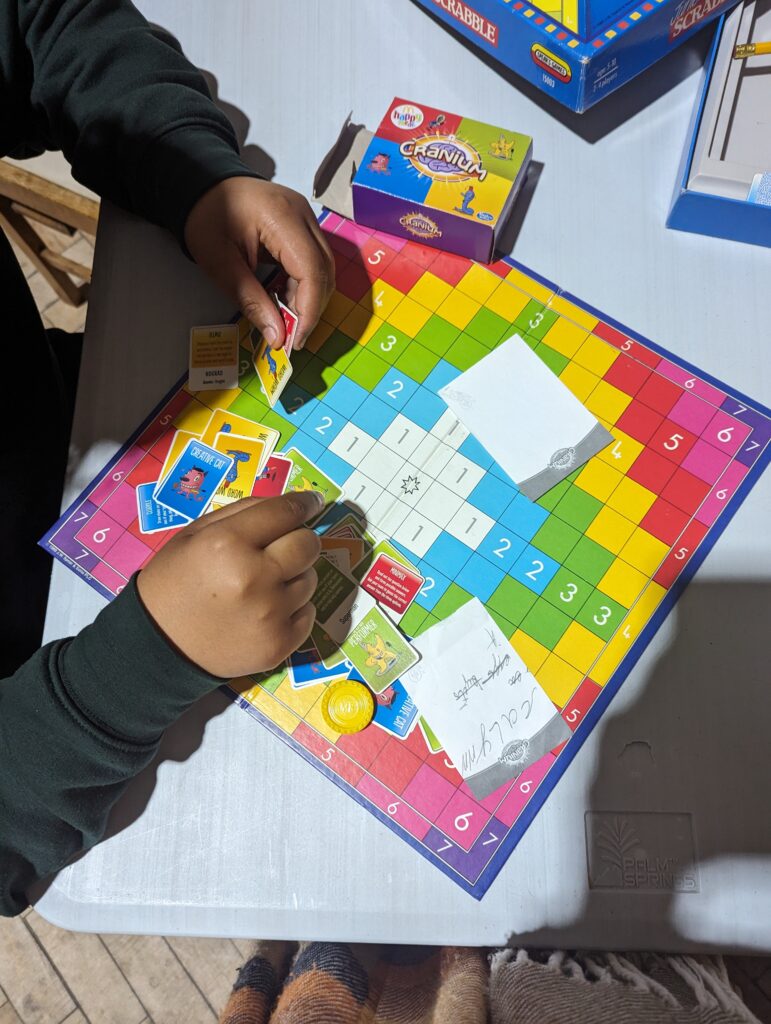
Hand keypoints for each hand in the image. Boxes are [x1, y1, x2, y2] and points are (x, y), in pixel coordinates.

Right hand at [137, 491, 322, 677]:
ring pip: (310, 579)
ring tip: (264, 585)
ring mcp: (270, 614)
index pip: (285, 513)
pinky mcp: (280, 644)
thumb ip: (244, 513)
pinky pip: (309, 612)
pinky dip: (295, 608)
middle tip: (285, 546)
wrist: (158, 646)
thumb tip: (294, 504)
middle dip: (301, 540)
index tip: (311, 502)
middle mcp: (255, 577)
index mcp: (228, 544)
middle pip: (308, 545)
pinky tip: (267, 610)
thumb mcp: (196, 534)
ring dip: (294, 576)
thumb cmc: (175, 582)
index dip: (304, 504)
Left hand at [184, 177, 334, 349]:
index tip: (296, 339)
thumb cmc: (206, 218)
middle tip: (292, 335)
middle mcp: (303, 215)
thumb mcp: (219, 263)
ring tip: (286, 318)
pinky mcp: (303, 224)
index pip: (313, 270)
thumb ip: (251, 300)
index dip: (309, 309)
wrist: (200, 183)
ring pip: (323, 266)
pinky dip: (304, 284)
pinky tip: (285, 298)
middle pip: (325, 269)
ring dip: (309, 297)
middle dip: (312, 307)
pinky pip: (314, 259)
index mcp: (282, 218)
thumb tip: (277, 337)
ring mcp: (306, 217)